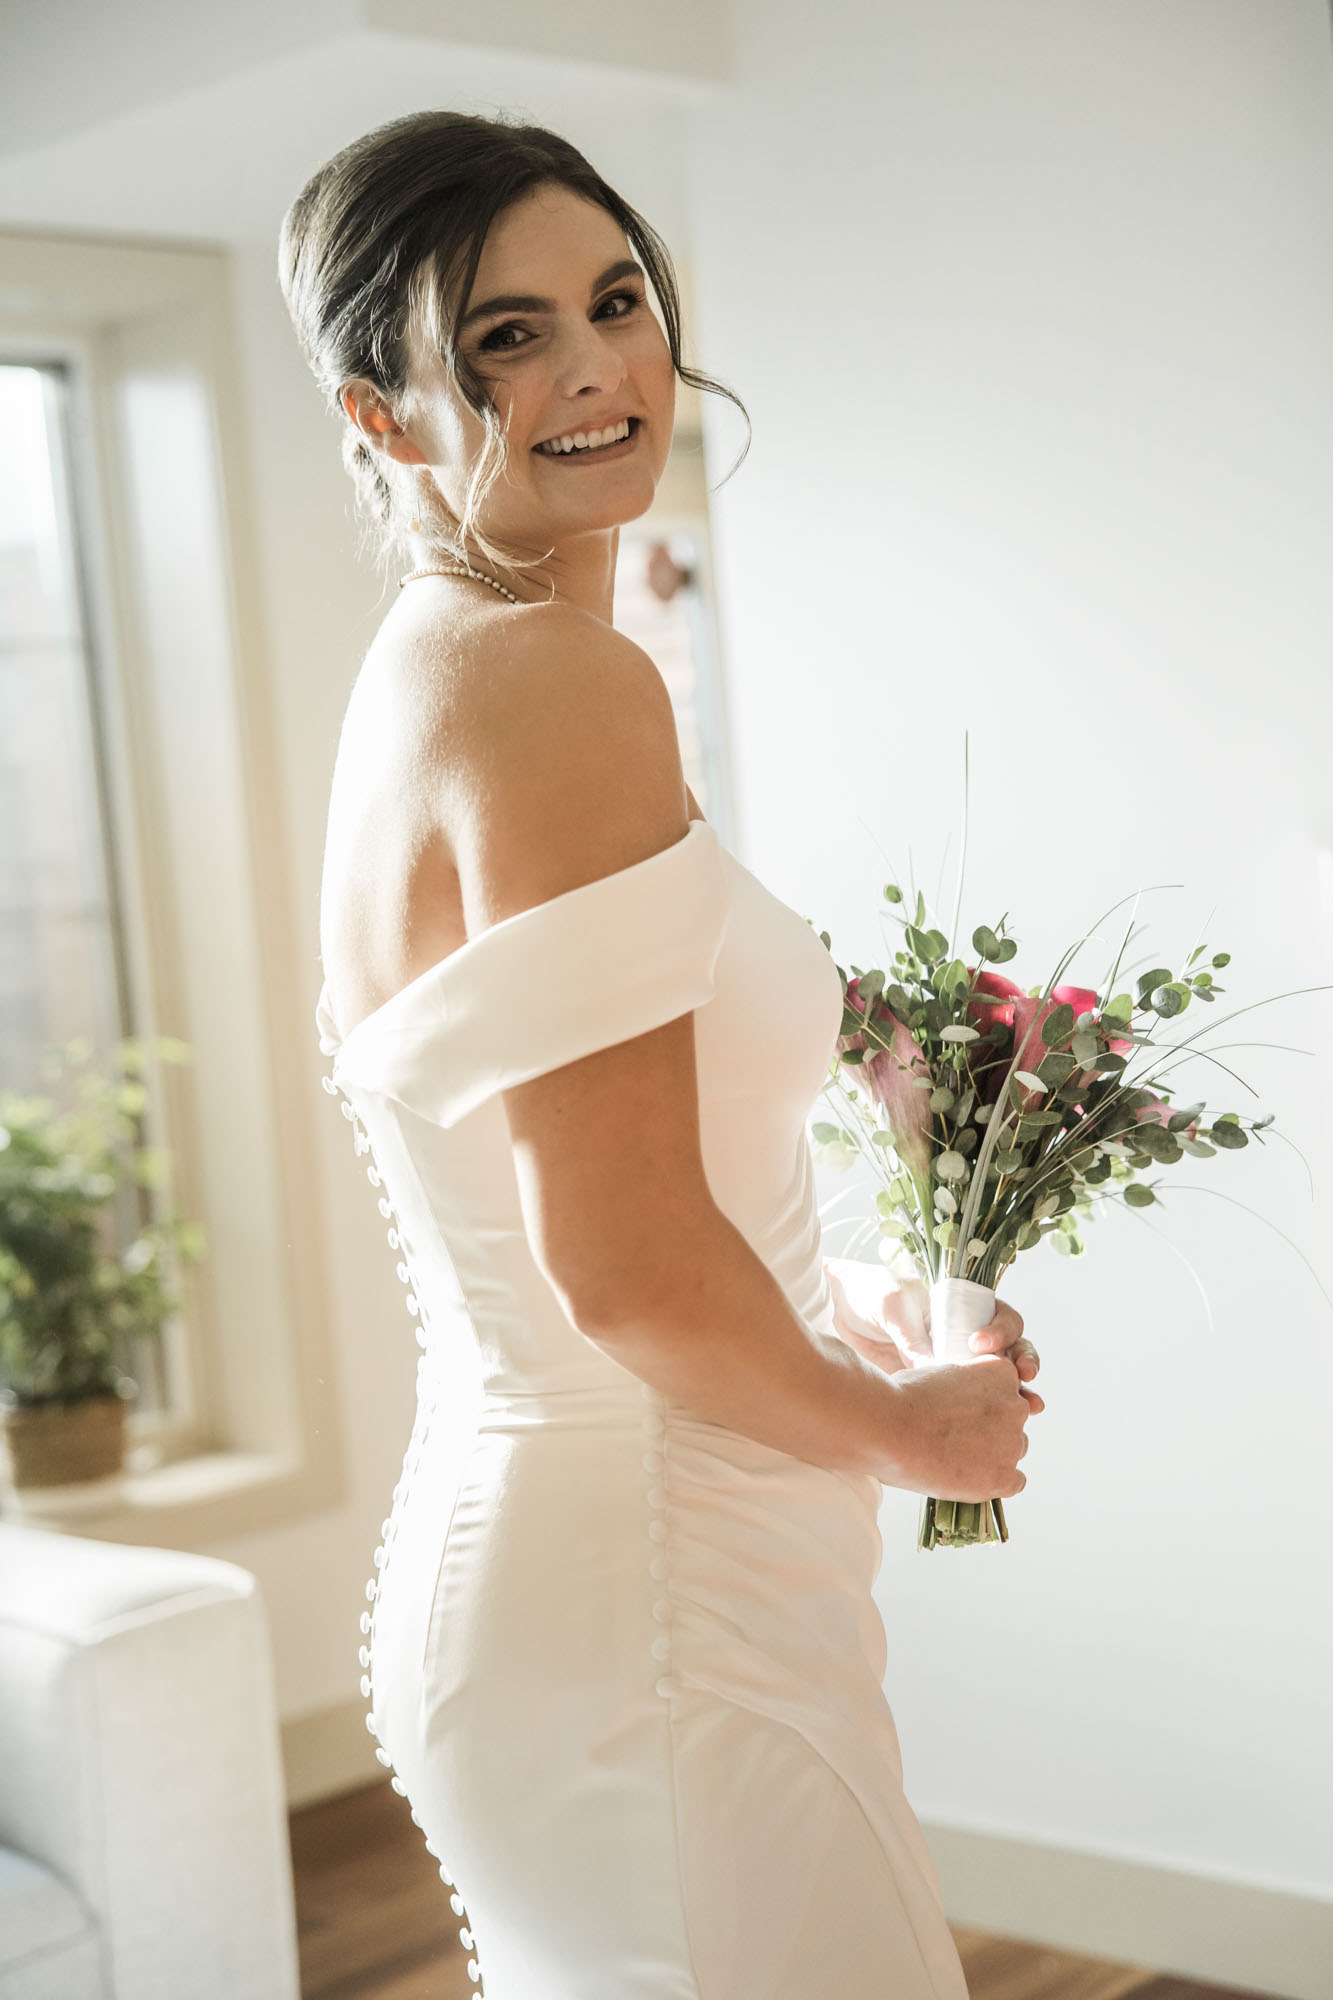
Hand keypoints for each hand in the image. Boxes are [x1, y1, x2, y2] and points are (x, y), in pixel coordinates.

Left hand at [823, 1256, 1043, 1415]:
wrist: (837, 1307)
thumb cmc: (868, 1292)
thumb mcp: (891, 1306)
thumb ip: (913, 1338)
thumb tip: (933, 1371)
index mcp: (963, 1305)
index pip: (1001, 1317)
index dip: (1002, 1332)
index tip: (980, 1346)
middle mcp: (967, 1335)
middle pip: (1012, 1350)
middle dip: (1024, 1363)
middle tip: (1024, 1375)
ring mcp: (956, 1363)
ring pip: (998, 1380)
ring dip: (1017, 1394)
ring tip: (1033, 1406)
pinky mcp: (939, 1387)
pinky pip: (969, 1402)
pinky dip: (985, 1415)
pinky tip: (992, 1429)